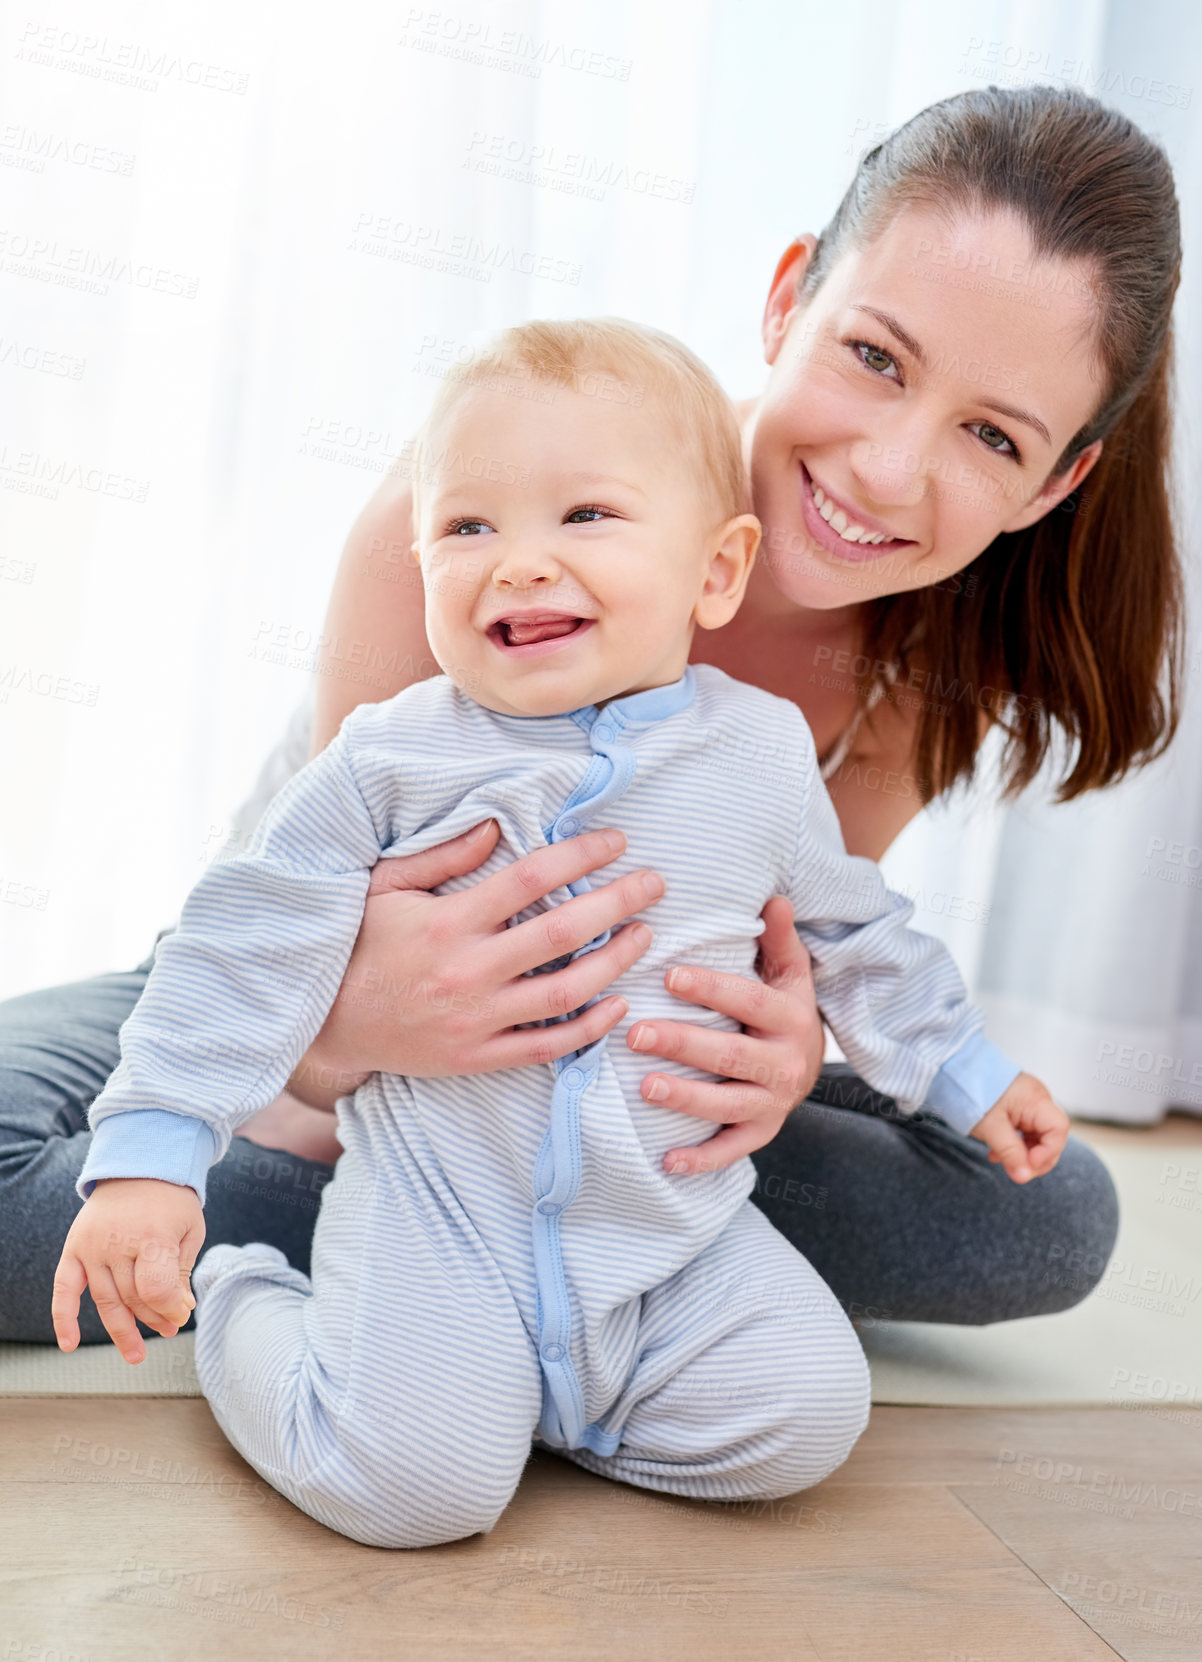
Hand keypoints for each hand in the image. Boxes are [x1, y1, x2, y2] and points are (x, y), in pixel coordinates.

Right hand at [52, 1178, 204, 1363]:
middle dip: (154, 1319)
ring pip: (105, 1300)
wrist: (139, 1166)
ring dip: (122, 1330)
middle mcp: (117, 1242)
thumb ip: (181, 1272)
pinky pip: (64, 1289)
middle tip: (169, 1329)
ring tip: (137, 1352)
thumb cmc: (171, 1201)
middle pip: (133, 1298)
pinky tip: (68, 1346)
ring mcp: (92, 1246)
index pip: (155, 1290)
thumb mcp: (189, 1231)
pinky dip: (64, 1320)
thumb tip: (180, 1311)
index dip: (170, 1309)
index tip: (182, 1314)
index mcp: (152, 1235)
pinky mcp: (74, 1249)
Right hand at [287, 820, 665, 1102]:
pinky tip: (617, 1002)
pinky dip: (590, 1027)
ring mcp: (476, 1019)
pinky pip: (548, 1045)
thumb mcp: (386, 888)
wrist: (327, 1025)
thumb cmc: (360, 945)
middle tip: (655, 883)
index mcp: (448, 921)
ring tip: (644, 935)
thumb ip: (443, 857)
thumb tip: (496, 824)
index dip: (582, 854)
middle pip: (563, 931)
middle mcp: (468, 970)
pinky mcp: (478, 1058)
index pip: (531, 877)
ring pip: (567, 991)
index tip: (617, 840)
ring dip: (616, 961)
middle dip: (619, 901)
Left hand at [628, 895, 824, 1174]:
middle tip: (635, 1033)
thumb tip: (773, 897)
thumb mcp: (789, 972)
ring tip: (643, 1086)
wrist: (811, 1063)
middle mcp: (785, 1064)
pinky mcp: (761, 1132)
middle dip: (682, 1045)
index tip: (668, 975)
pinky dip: (701, 1160)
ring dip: (685, 1098)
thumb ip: (778, 938)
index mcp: (790, 1017)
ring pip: (727, 1104)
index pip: (749, 1001)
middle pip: (730, 1056)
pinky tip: (667, 1161)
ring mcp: (773, 1103)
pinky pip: (731, 1149)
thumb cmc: (783, 1008)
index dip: (711, 989)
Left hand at [968, 1073, 1069, 1182]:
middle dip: (1036, 1158)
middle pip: (1051, 1135)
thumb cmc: (972, 1093)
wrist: (953, 1071)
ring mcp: (1028, 1102)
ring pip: (1037, 1136)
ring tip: (1000, 1160)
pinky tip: (996, 1152)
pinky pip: (1025, 1130)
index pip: (1058, 1129)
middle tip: (1016, 1172)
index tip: (1028, 1165)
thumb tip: (1024, 1177)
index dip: (1048, 1152)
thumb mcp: (991, 1127)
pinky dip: (1014, 1144)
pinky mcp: (1018, 1106)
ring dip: (1023, 1154)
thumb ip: (1010, 1152)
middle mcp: (1037, 1099)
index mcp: (1036, 1100)